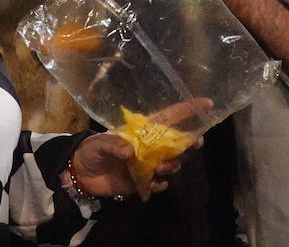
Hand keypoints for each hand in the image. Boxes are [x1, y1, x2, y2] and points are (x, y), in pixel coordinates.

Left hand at [70, 97, 213, 197]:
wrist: (81, 175)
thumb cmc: (92, 150)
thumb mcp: (100, 142)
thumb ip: (114, 144)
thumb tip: (130, 152)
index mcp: (143, 131)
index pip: (169, 117)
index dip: (189, 109)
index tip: (208, 104)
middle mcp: (150, 146)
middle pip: (178, 142)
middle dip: (190, 141)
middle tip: (195, 143)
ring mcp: (148, 164)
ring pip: (172, 163)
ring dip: (172, 165)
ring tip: (161, 168)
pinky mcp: (142, 181)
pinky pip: (159, 183)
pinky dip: (160, 184)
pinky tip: (154, 184)